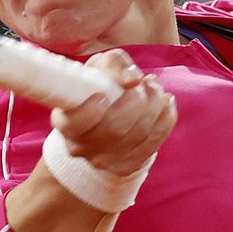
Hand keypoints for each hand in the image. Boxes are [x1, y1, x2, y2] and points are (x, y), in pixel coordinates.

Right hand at [51, 48, 176, 177]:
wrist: (103, 121)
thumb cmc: (98, 88)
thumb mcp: (99, 69)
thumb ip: (112, 65)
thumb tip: (133, 79)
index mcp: (67, 122)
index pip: (75, 124)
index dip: (90, 111)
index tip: (103, 95)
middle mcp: (81, 147)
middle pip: (115, 129)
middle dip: (138, 100)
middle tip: (146, 82)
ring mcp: (104, 161)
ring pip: (140, 134)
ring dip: (155, 105)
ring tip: (156, 88)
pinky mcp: (126, 166)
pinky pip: (155, 143)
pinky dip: (166, 119)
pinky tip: (165, 103)